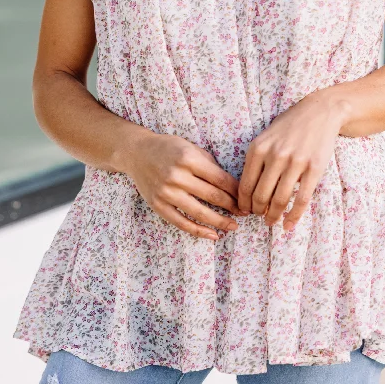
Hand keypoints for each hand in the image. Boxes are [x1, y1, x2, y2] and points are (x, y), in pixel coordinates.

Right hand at [125, 132, 244, 240]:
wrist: (137, 153)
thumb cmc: (168, 148)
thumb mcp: (191, 148)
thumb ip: (209, 164)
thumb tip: (231, 185)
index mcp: (188, 159)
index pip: (220, 179)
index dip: (236, 190)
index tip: (247, 197)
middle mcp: (177, 176)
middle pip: (213, 196)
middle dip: (232, 206)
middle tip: (246, 213)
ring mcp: (166, 192)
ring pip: (199, 213)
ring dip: (220, 222)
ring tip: (233, 226)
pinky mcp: (158, 206)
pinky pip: (182, 223)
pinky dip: (199, 231)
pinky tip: (213, 235)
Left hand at [237, 94, 350, 230]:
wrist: (320, 112)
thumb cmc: (290, 125)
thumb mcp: (266, 137)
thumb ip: (257, 159)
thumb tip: (248, 191)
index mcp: (258, 148)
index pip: (245, 184)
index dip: (243, 203)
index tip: (245, 211)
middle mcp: (275, 155)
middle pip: (260, 195)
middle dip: (257, 211)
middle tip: (259, 217)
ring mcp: (295, 162)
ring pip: (280, 200)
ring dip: (273, 216)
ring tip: (271, 222)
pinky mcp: (314, 168)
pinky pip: (301, 199)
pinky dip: (293, 216)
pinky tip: (288, 225)